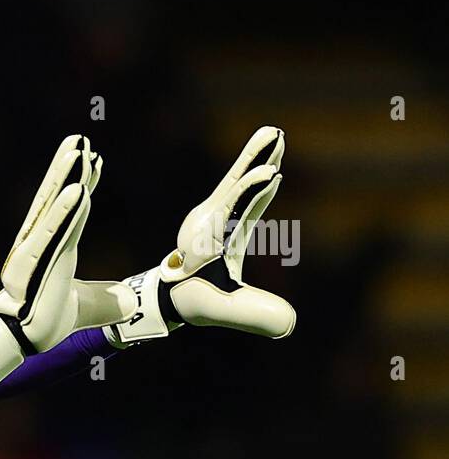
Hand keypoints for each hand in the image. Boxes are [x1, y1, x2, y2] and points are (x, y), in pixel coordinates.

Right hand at [0, 135, 133, 396]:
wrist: (27, 341)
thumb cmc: (52, 322)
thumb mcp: (90, 305)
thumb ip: (108, 300)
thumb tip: (130, 303)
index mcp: (49, 249)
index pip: (69, 210)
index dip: (80, 183)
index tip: (94, 160)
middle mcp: (37, 244)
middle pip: (54, 198)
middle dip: (67, 167)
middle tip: (80, 139)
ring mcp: (35, 251)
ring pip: (56, 208)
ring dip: (68, 178)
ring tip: (81, 151)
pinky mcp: (38, 262)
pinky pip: (56, 232)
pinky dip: (67, 210)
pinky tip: (79, 189)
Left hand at [108, 126, 295, 344]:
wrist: (168, 294)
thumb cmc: (192, 300)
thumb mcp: (219, 308)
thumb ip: (250, 313)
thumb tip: (290, 323)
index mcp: (209, 238)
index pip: (231, 208)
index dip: (250, 190)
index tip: (270, 173)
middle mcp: (208, 221)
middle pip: (234, 184)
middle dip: (252, 160)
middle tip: (272, 134)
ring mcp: (213, 217)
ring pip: (237, 182)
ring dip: (256, 159)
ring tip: (274, 134)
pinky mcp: (221, 218)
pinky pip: (241, 193)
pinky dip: (256, 179)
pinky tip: (273, 168)